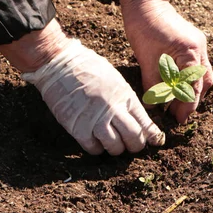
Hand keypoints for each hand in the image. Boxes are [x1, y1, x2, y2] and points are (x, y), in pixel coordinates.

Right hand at [0, 20, 164, 154]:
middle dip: (135, 145)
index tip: (153, 141)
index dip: (151, 136)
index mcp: (125, 96)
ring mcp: (95, 120)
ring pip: (115, 147)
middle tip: (130, 145)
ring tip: (112, 144)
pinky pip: (93, 148)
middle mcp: (113, 110)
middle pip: (134, 138)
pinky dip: (97, 149)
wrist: (59, 63)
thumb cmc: (87, 67)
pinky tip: (95, 142)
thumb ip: (126, 97)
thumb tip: (136, 114)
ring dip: (116, 149)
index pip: (145, 123)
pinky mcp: (78, 128)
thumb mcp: (114, 78)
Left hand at [119, 0, 212, 123]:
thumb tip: (155, 106)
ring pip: (202, 75)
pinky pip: (196, 66)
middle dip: (193, 100)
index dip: (186, 106)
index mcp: (190, 52)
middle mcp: (199, 49)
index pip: (193, 87)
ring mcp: (198, 44)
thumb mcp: (146, 58)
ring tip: (178, 104)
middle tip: (178, 115)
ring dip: (192, 90)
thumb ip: (153, 83)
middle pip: (203, 82)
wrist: (144, 0)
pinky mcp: (192, 42)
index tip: (179, 120)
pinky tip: (177, 86)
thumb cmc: (143, 25)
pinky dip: (189, 79)